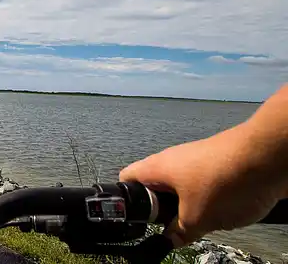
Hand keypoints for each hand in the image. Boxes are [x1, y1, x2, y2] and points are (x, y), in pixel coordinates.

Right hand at [119, 130, 285, 246]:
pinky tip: (224, 211)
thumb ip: (179, 231)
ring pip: (183, 188)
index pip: (127, 180)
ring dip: (189, 207)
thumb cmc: (225, 180)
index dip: (127, 202)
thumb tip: (169, 240)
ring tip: (202, 222)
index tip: (138, 222)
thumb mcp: (197, 218)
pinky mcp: (218, 163)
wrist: (269, 155)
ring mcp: (197, 160)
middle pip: (157, 187)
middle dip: (164, 210)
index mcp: (157, 168)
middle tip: (174, 228)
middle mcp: (173, 160)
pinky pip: (205, 186)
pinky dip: (210, 200)